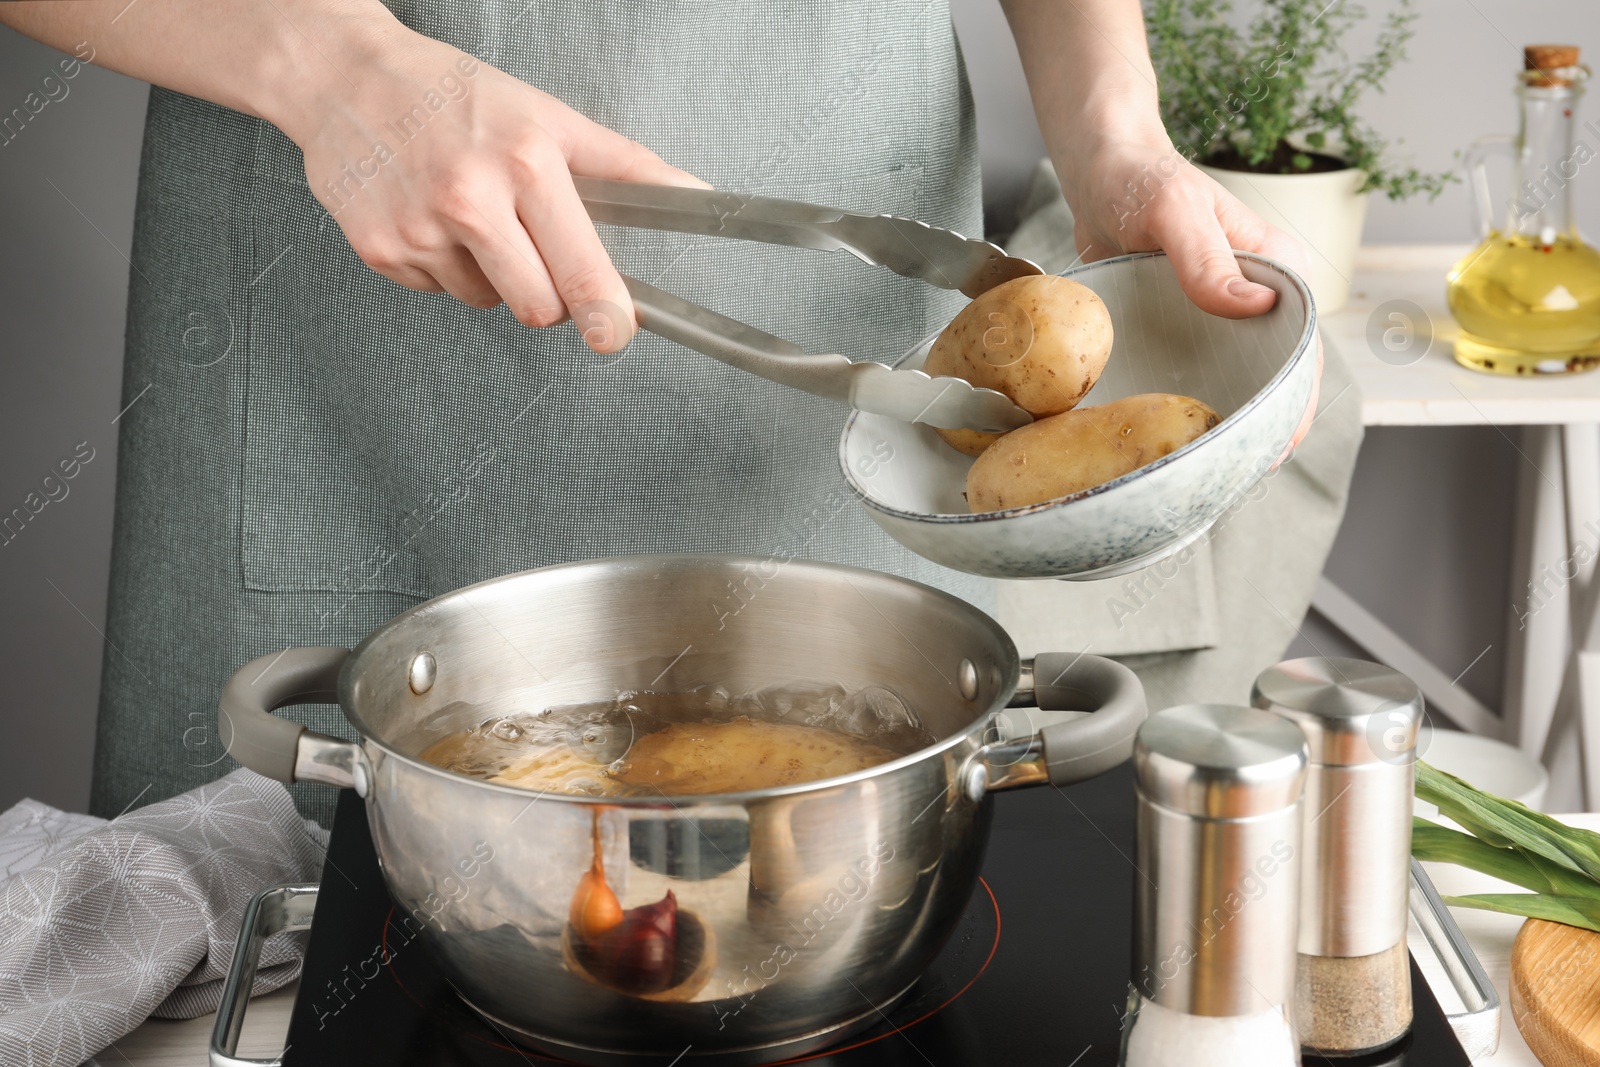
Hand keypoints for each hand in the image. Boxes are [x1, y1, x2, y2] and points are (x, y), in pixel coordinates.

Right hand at [272, 23, 706, 352]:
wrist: (345, 79)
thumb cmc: (452, 95)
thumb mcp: (547, 116)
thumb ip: (625, 164)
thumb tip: (693, 195)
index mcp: (524, 164)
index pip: (576, 266)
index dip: (604, 309)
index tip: (616, 332)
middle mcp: (469, 199)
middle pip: (536, 307)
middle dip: (547, 295)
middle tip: (534, 249)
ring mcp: (419, 230)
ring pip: (487, 302)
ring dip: (492, 275)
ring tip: (472, 215)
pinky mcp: (381, 252)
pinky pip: (439, 292)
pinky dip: (446, 267)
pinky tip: (433, 218)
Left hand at [1058, 131, 1321, 451]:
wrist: (1097, 166)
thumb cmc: (1141, 176)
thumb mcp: (1174, 210)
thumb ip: (1206, 258)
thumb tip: (1251, 306)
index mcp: (1276, 270)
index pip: (1302, 346)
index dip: (1296, 400)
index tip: (1279, 445)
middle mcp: (1255, 298)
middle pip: (1272, 374)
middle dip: (1264, 425)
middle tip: (1240, 475)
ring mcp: (1217, 317)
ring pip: (1234, 379)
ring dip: (1226, 420)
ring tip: (1211, 473)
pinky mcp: (1181, 326)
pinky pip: (1192, 370)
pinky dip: (1186, 402)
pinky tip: (1174, 438)